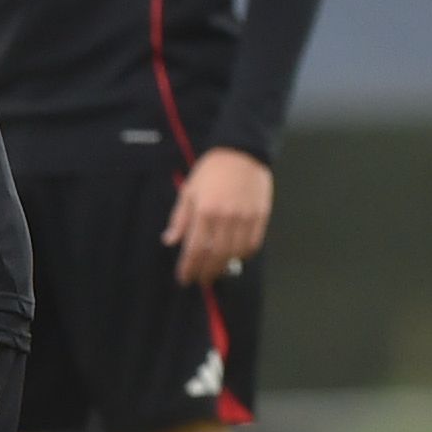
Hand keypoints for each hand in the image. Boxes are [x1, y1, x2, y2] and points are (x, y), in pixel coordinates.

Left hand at [166, 149, 274, 283]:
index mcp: (205, 211)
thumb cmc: (212, 169)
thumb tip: (170, 241)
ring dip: (225, 266)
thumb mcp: (189, 190)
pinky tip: (235, 256)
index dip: (189, 268)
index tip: (184, 279)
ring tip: (216, 271)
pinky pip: (253, 244)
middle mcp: (226, 218)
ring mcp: (245, 218)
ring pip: (235, 254)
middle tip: (200, 280)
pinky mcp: (261, 216)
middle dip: (206, 272)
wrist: (243, 151)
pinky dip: (244, 255)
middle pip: (216, 256)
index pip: (195, 249)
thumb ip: (180, 218)